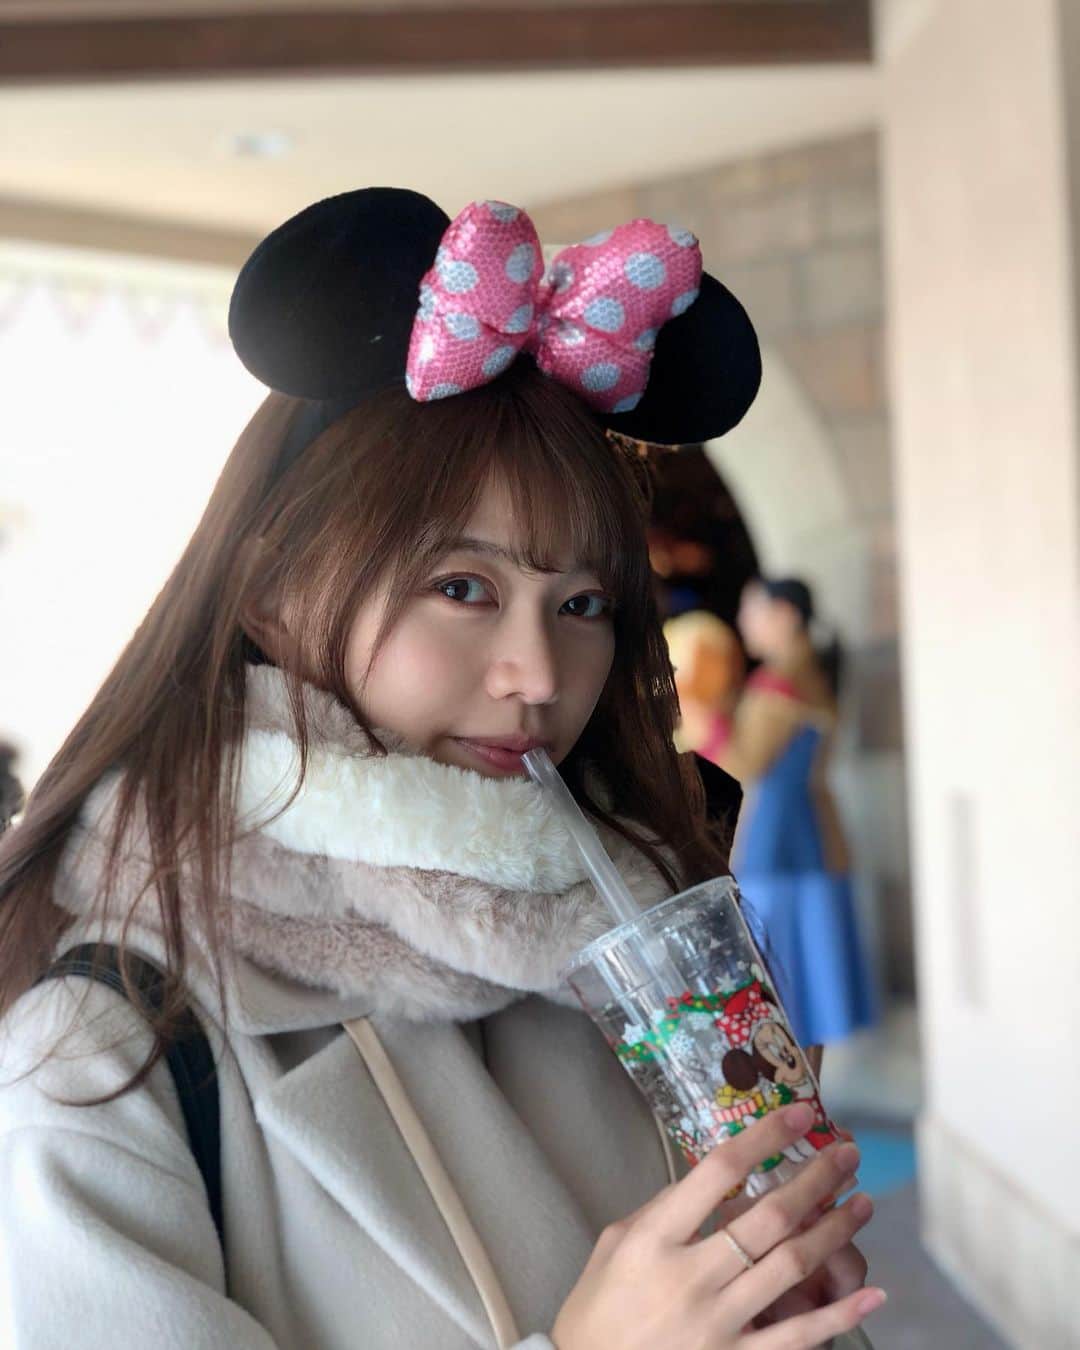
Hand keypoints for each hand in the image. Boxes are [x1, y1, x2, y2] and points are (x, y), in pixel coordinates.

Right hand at [551, 1103, 885, 1349]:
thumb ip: (664, 1208)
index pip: (718, 1172)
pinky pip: (797, 1336)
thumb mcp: (616, 1241)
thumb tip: (718, 1179)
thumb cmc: (599, 1305)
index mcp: (655, 1238)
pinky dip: (840, 1316)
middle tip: (847, 1155)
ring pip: (792, 1268)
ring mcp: (717, 1324)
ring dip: (835, 1231)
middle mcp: (690, 1277)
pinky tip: (873, 1294)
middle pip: (768, 1217)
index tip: (797, 1115)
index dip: (763, 1137)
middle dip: (816, 1180)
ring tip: (862, 1202)